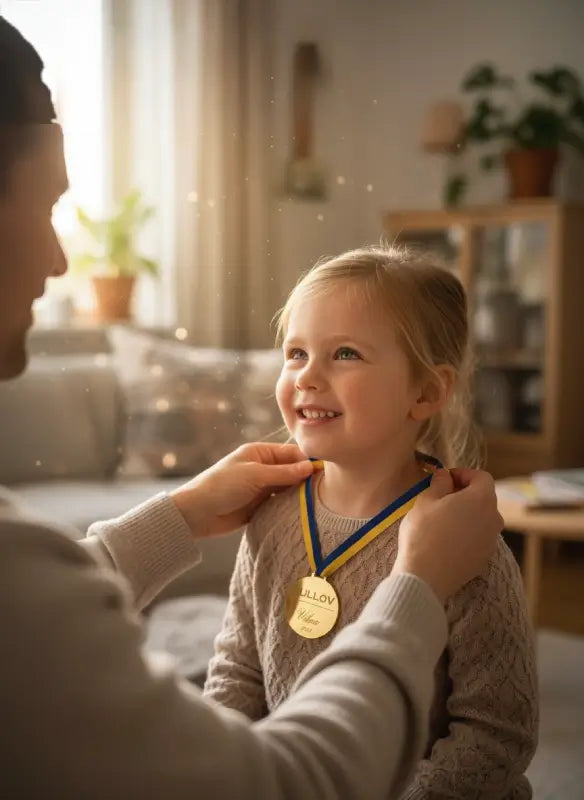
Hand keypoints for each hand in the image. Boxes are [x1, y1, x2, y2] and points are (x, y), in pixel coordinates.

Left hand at [170, 443, 313, 539]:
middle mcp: (262, 468)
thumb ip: (283, 473)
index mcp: (259, 453)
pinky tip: (301, 511)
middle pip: (291, 471)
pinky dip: (289, 507)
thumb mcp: (254, 475)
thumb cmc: (222, 486)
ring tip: (315, 502)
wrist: (197, 514)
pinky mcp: (259, 506)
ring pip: (287, 489)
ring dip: (297, 494)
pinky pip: (279, 504)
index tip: (322, 472)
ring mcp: (261, 488)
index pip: (290, 453)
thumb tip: (310, 467)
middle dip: (304, 479)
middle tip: (323, 489)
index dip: (306, 461)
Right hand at [394, 468, 502, 602]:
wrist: (425, 576)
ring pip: (482, 519)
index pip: (482, 477)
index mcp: (482, 499)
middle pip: (484, 498)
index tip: (446, 478)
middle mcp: (493, 518)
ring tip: (443, 519)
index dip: (464, 474)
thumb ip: (440, 483)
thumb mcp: (426, 500)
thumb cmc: (424, 532)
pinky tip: (447, 539)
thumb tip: (445, 475)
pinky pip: (479, 538)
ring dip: (467, 514)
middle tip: (442, 497)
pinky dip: (467, 533)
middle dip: (466, 493)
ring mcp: (491, 541)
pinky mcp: (484, 558)